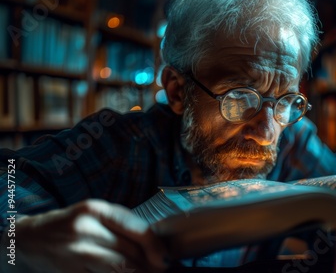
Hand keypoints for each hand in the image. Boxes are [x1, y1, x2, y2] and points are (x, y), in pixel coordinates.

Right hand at [12, 199, 167, 272]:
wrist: (28, 239)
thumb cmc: (70, 225)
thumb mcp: (95, 216)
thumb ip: (122, 225)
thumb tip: (155, 244)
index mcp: (95, 210)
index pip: (136, 229)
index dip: (156, 246)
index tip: (166, 256)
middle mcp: (85, 230)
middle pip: (130, 251)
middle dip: (150, 263)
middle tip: (160, 268)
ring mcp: (75, 253)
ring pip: (119, 268)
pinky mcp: (69, 272)